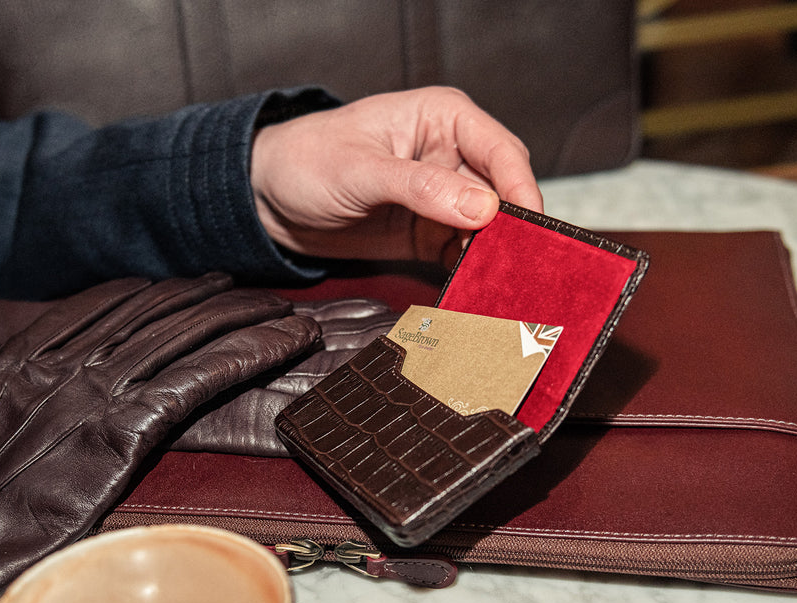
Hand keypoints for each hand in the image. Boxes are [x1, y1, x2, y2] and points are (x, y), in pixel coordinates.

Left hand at [251, 86, 543, 267]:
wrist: (269, 199)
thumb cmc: (305, 161)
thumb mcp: (360, 171)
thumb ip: (420, 188)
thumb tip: (482, 208)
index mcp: (443, 118)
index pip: (501, 152)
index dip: (521, 189)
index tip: (528, 228)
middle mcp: (452, 155)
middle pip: (504, 193)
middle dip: (514, 229)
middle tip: (520, 265)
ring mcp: (444, 197)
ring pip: (490, 229)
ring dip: (495, 257)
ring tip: (500, 285)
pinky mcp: (431, 233)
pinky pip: (464, 255)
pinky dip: (472, 273)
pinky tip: (475, 290)